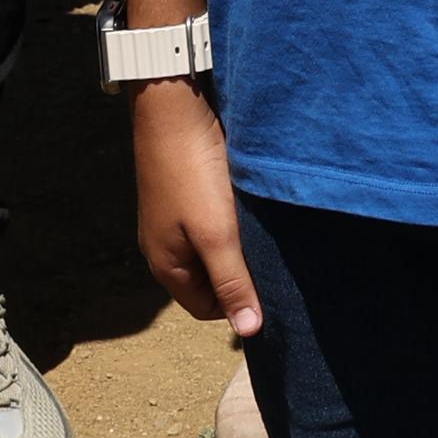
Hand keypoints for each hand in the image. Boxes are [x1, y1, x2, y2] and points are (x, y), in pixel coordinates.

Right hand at [130, 80, 257, 335]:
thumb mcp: (216, 234)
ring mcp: (172, 217)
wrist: (173, 105)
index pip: (207, 309)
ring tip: (263, 228)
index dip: (238, 304)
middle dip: (240, 273)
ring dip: (237, 243)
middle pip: (210, 279)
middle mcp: (164, 246)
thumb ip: (232, 282)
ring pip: (213, 247)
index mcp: (166, 265)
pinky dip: (231, 218)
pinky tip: (249, 203)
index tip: (270, 286)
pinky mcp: (183, 191)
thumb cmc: (192, 172)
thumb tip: (248, 332)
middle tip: (273, 257)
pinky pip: (211, 220)